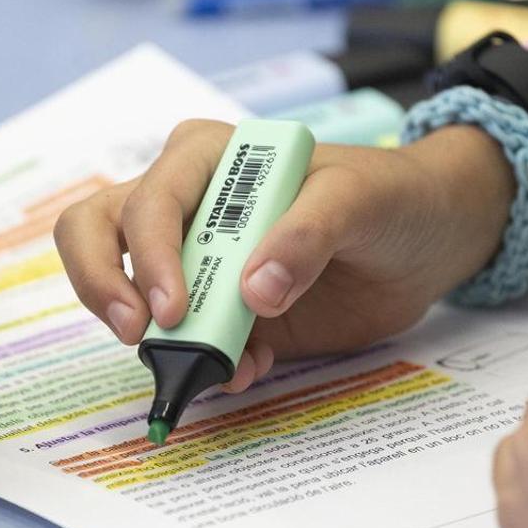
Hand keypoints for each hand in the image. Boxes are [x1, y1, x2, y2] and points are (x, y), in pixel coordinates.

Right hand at [55, 119, 514, 391]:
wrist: (430, 241)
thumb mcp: (359, 199)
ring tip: (217, 366)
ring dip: (158, 339)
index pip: (149, 199)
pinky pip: (186, 343)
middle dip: (106, 286)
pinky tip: (250, 369)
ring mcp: (199, 262)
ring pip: (125, 291)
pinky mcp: (222, 313)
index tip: (175, 308)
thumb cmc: (390, 195)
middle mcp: (188, 205)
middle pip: (98, 232)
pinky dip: (204, 365)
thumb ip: (307, 234)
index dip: (148, 255)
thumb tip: (252, 291)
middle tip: (139, 335)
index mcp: (210, 158)